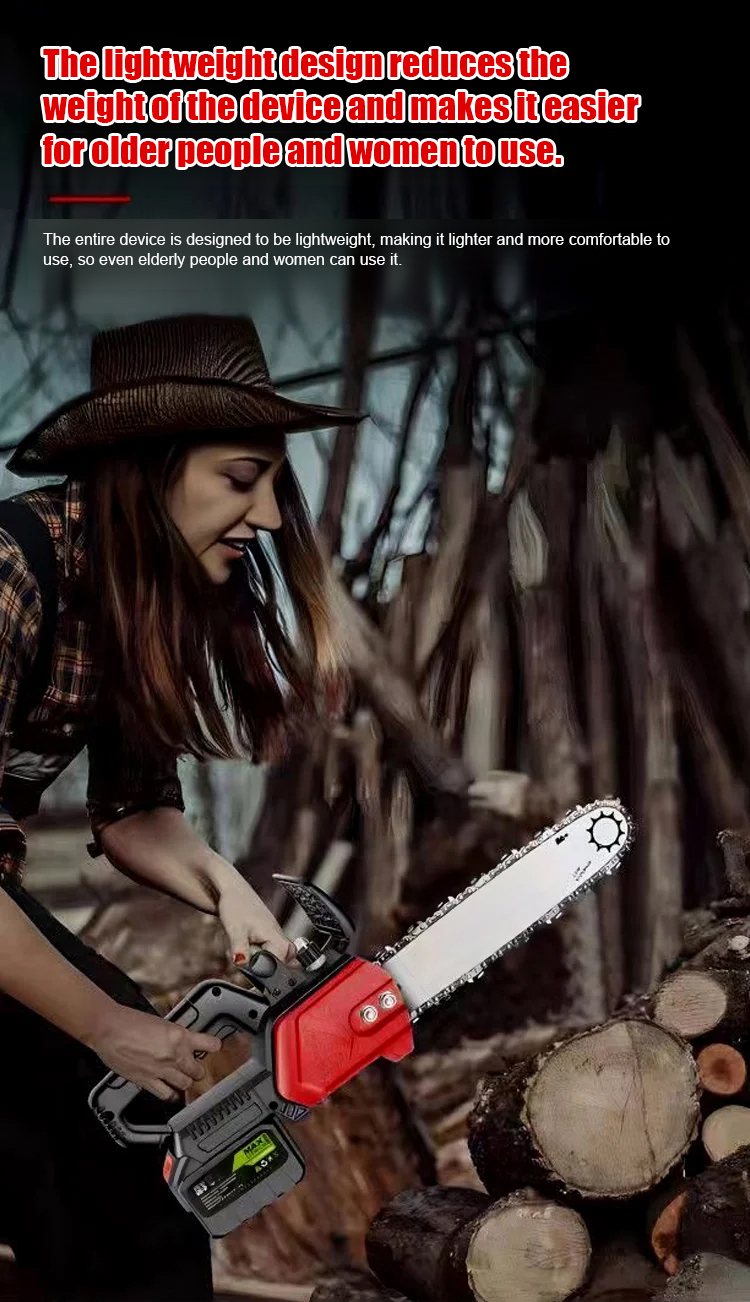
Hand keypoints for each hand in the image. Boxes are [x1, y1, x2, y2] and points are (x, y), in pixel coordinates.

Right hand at [87, 1003, 222, 1100]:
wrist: (108, 1028)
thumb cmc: (129, 1021)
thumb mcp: (162, 1022)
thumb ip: (176, 1035)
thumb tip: (184, 1043)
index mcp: (179, 1036)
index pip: (210, 1045)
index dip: (214, 1048)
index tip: (215, 1049)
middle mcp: (174, 1054)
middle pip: (199, 1071)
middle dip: (198, 1070)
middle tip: (195, 1068)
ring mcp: (161, 1070)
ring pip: (185, 1085)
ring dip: (185, 1083)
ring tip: (182, 1079)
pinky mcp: (147, 1081)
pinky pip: (166, 1095)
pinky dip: (171, 1095)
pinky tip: (171, 1092)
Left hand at [216, 873, 296, 966]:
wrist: (231, 891)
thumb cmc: (235, 904)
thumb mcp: (235, 929)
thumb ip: (240, 948)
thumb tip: (242, 963)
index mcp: (274, 933)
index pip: (282, 960)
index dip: (268, 968)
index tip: (254, 967)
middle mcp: (278, 934)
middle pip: (283, 961)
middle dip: (267, 966)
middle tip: (250, 957)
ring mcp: (274, 934)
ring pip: (274, 956)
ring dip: (260, 959)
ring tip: (246, 949)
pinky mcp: (268, 934)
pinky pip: (268, 950)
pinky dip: (257, 952)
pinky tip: (246, 945)